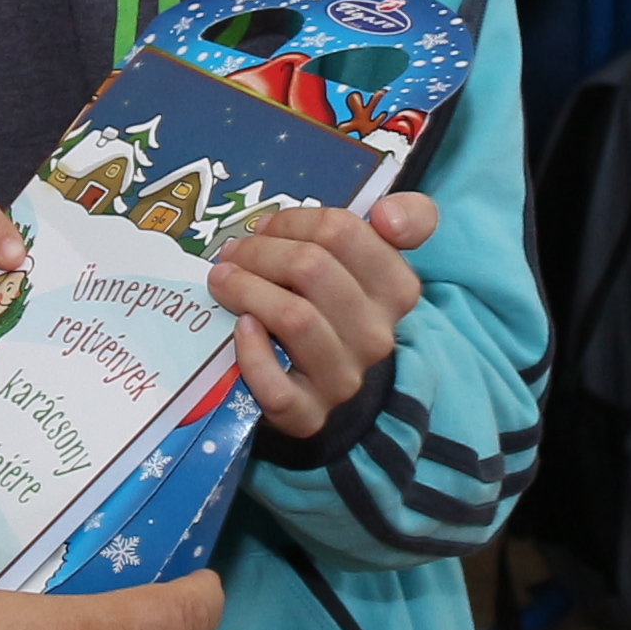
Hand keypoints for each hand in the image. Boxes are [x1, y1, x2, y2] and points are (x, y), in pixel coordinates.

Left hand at [207, 190, 433, 438]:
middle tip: (233, 254)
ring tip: (223, 282)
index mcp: (397, 290)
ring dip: (247, 290)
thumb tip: (387, 215)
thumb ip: (407, 219)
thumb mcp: (376, 260)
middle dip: (259, 251)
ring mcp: (343, 378)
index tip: (268, 227)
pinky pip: (276, 385)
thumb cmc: (338, 308)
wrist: (329, 387)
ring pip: (294, 317)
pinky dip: (252, 353)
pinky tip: (241, 329)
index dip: (293, 221)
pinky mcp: (308, 414)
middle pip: (310, 267)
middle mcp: (376, 336)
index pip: (341, 231)